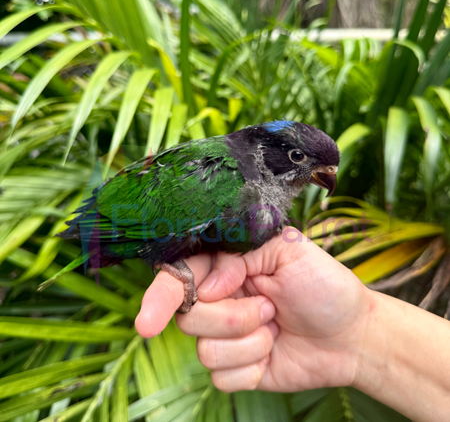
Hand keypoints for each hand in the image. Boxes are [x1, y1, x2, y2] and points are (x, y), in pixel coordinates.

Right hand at [135, 227, 370, 392]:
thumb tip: (208, 288)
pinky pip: (222, 378)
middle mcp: (220, 300)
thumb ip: (242, 254)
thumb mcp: (289, 250)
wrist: (351, 333)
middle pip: (189, 317)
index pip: (180, 277)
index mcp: (227, 268)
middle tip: (269, 306)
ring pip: (205, 350)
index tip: (149, 321)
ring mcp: (226, 336)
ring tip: (275, 326)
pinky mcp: (236, 368)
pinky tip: (273, 352)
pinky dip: (253, 367)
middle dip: (232, 317)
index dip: (162, 296)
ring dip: (249, 342)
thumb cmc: (323, 285)